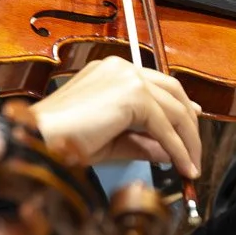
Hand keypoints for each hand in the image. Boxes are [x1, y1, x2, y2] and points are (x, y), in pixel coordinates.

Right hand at [28, 55, 201, 178]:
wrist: (40, 139)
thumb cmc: (62, 141)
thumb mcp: (111, 141)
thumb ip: (142, 142)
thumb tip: (169, 152)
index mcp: (110, 71)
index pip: (156, 83)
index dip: (178, 104)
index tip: (192, 120)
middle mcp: (120, 67)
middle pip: (172, 91)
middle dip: (189, 122)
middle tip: (195, 150)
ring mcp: (127, 77)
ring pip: (173, 108)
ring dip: (187, 140)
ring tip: (190, 167)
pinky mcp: (132, 94)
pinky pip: (165, 126)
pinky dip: (178, 149)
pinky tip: (182, 167)